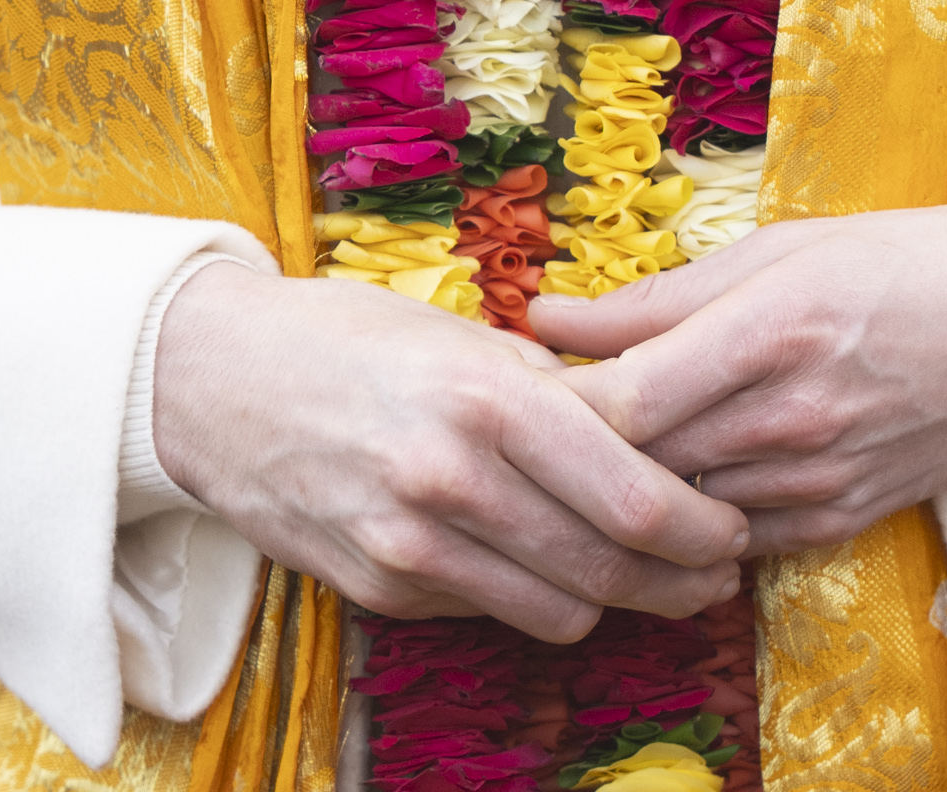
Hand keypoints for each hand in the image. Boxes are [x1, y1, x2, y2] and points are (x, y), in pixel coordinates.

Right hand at [151, 263, 750, 639]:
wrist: (216, 380)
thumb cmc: (349, 336)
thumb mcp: (462, 334)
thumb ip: (553, 389)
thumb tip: (648, 434)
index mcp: (488, 397)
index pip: (634, 498)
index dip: (701, 527)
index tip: (731, 524)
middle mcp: (453, 478)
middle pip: (609, 568)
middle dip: (680, 578)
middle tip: (715, 569)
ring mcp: (411, 544)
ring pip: (558, 610)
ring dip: (613, 600)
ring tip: (645, 574)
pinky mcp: (379, 589)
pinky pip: (488, 611)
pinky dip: (528, 594)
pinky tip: (543, 562)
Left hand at [532, 207, 946, 554]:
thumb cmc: (910, 263)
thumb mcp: (784, 245)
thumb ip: (663, 294)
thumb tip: (552, 318)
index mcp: (774, 329)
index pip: (627, 398)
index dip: (557, 400)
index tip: (520, 376)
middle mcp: (792, 416)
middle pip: (642, 459)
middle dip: (578, 439)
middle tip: (534, 408)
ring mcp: (819, 480)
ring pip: (681, 504)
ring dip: (633, 477)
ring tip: (601, 435)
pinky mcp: (839, 522)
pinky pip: (734, 536)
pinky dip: (694, 508)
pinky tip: (681, 468)